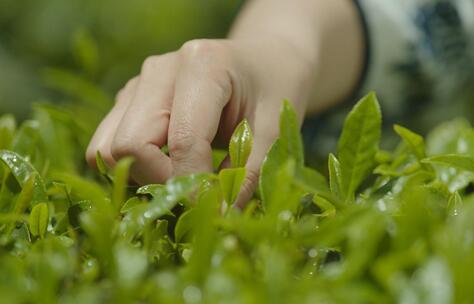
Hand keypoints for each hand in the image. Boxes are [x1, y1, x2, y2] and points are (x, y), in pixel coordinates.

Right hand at [86, 38, 314, 204]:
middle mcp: (159, 69)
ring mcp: (138, 83)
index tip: (216, 210)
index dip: (195, 185)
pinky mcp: (128, 100)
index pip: (182, 140)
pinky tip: (170, 165)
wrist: (265, 60)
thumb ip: (246, 173)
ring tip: (186, 175)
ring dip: (142, 175)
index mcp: (202, 65)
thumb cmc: (275, 90)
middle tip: (200, 191)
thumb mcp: (274, 131)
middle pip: (128, 145)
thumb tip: (217, 217)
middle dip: (162, 181)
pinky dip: (133, 167)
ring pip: (107, 148)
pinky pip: (108, 145)